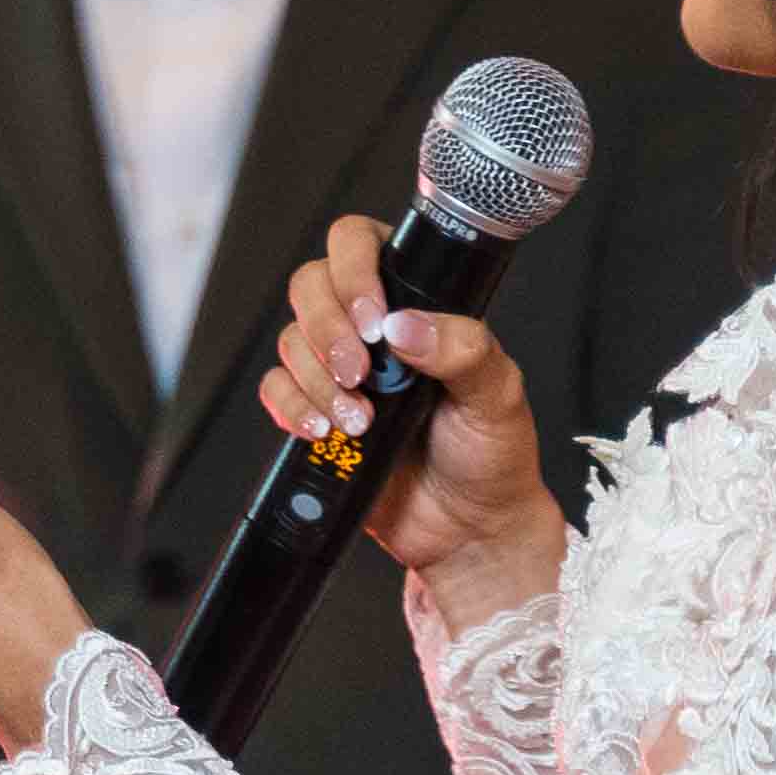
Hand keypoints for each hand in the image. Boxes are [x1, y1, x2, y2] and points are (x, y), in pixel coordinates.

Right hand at [256, 216, 561, 606]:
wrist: (468, 530)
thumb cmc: (492, 455)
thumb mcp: (498, 396)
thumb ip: (463, 350)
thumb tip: (406, 325)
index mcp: (417, 302)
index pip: (361, 245)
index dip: (353, 270)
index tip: (373, 319)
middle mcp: (372, 329)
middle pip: (311, 286)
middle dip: (326, 329)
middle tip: (361, 372)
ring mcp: (340, 370)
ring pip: (290, 339)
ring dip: (317, 379)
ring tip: (358, 420)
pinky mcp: (316, 412)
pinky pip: (276, 391)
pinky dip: (291, 407)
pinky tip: (324, 431)